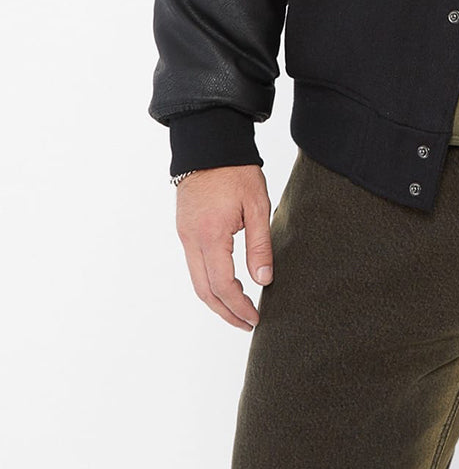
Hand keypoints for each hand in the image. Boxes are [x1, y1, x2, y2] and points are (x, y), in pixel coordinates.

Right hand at [175, 164, 272, 330]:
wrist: (209, 144)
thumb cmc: (237, 171)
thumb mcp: (257, 206)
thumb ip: (260, 245)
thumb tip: (263, 281)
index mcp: (210, 235)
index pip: (222, 284)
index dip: (239, 306)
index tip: (254, 318)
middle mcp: (191, 239)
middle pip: (204, 291)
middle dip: (225, 312)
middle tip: (246, 324)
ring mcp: (184, 235)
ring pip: (196, 281)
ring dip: (216, 300)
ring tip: (238, 311)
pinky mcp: (184, 229)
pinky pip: (194, 265)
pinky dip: (208, 282)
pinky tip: (225, 286)